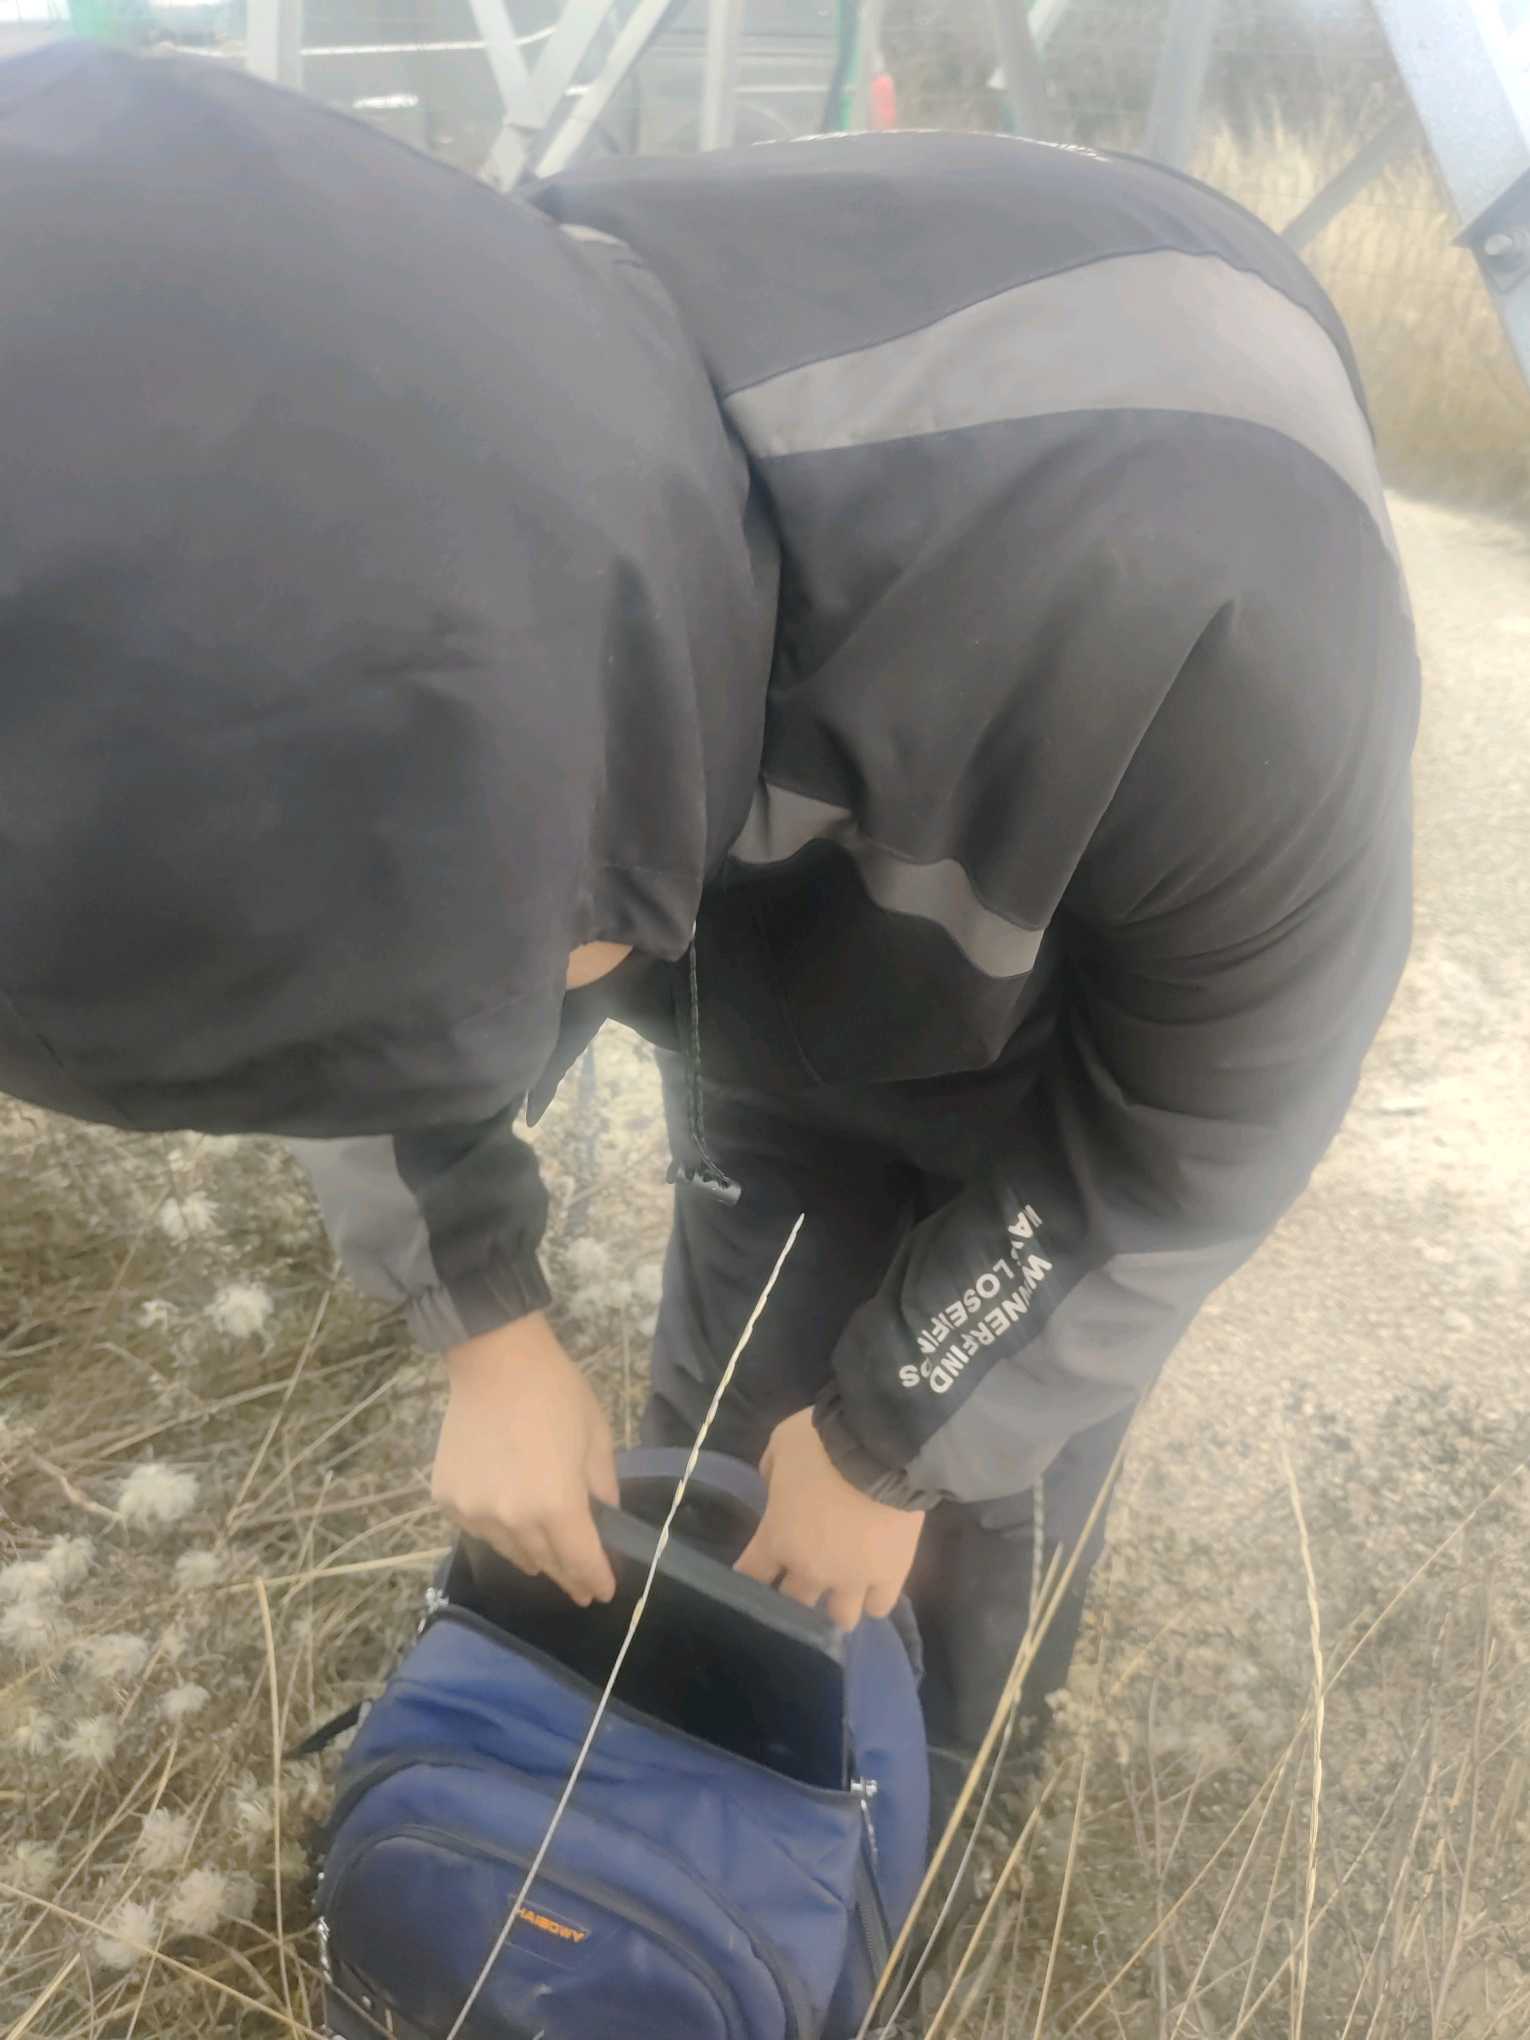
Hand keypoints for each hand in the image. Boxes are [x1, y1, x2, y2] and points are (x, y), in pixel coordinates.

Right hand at [433, 1314, 618, 1606]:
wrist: (495, 1360)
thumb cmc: (556, 1393)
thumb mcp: (597, 1439)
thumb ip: (603, 1489)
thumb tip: (603, 1520)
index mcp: (557, 1506)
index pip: (581, 1562)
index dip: (595, 1580)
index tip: (603, 1593)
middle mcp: (513, 1520)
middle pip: (546, 1563)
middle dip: (567, 1574)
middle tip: (579, 1583)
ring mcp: (475, 1513)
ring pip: (510, 1552)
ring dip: (532, 1553)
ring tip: (544, 1549)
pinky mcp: (447, 1500)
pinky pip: (479, 1529)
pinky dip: (496, 1527)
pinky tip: (507, 1511)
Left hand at [735, 1409, 924, 1631]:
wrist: (882, 1447)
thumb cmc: (824, 1441)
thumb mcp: (781, 1442)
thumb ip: (771, 1470)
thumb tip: (774, 1486)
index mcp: (777, 1538)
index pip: (751, 1576)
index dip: (749, 1578)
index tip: (754, 1574)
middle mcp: (810, 1569)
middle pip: (793, 1604)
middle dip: (795, 1592)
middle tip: (804, 1577)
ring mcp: (852, 1578)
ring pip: (839, 1618)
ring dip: (836, 1605)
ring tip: (842, 1591)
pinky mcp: (890, 1576)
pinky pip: (879, 1607)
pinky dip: (874, 1599)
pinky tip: (874, 1588)